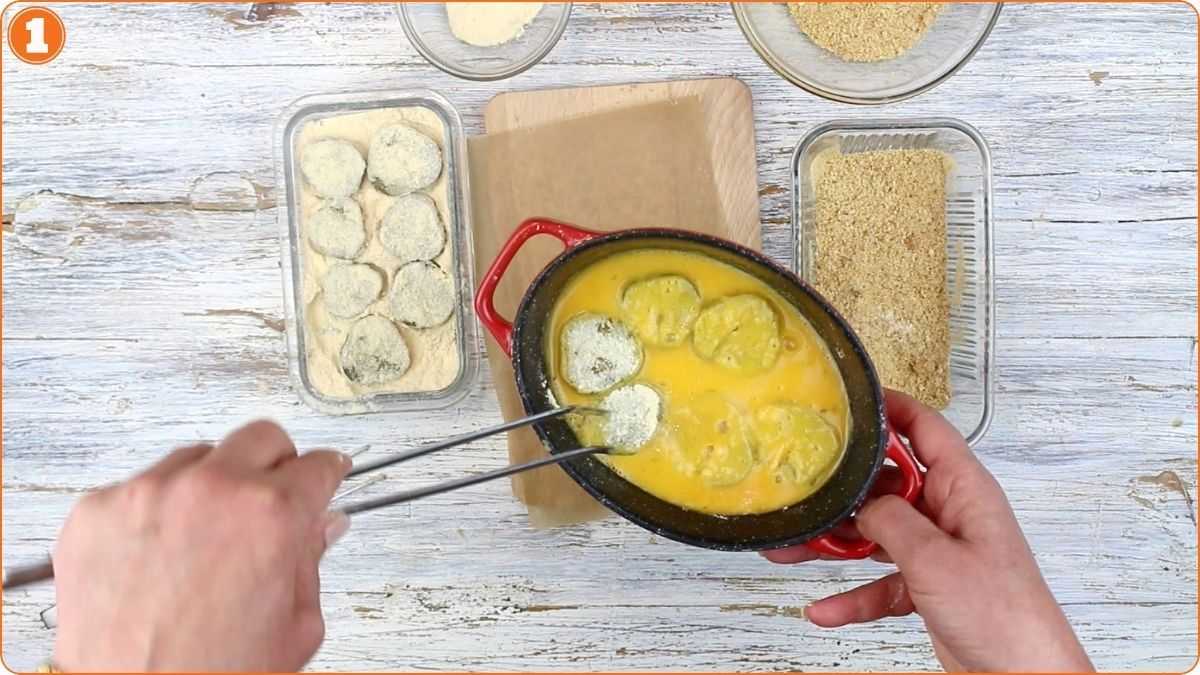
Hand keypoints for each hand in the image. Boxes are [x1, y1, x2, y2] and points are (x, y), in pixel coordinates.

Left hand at [52, 420, 350, 671]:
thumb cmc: (211, 674)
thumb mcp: (296, 625)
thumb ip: (312, 561)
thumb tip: (320, 526)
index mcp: (271, 515)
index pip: (318, 464)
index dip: (326, 474)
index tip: (322, 475)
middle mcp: (210, 490)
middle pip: (260, 437)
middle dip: (274, 465)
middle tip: (268, 500)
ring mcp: (147, 494)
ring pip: (197, 458)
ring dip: (210, 486)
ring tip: (204, 539)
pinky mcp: (97, 510)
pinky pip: (139, 487)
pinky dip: (154, 512)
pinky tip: (160, 554)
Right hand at [763, 390, 1092, 671]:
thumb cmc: (1002, 614)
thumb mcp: (934, 559)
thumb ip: (891, 522)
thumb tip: (862, 505)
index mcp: (963, 490)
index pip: (926, 429)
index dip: (890, 408)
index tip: (851, 399)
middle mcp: (950, 514)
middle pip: (887, 486)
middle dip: (842, 491)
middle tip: (802, 484)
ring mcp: (939, 552)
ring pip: (876, 535)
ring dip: (835, 545)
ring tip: (791, 549)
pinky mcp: (929, 588)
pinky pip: (880, 582)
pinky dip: (852, 595)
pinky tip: (823, 608)